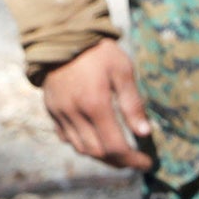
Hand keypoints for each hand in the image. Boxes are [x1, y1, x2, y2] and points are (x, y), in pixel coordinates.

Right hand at [41, 39, 152, 170]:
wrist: (60, 34)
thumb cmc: (97, 51)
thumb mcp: (122, 70)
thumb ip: (132, 103)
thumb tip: (143, 133)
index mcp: (95, 104)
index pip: (115, 146)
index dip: (132, 160)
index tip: (147, 163)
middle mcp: (75, 114)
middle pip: (98, 153)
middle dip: (119, 162)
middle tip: (134, 160)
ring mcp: (60, 114)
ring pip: (81, 148)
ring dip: (101, 155)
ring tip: (118, 152)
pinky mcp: (51, 110)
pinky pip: (66, 137)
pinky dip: (82, 143)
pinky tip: (95, 138)